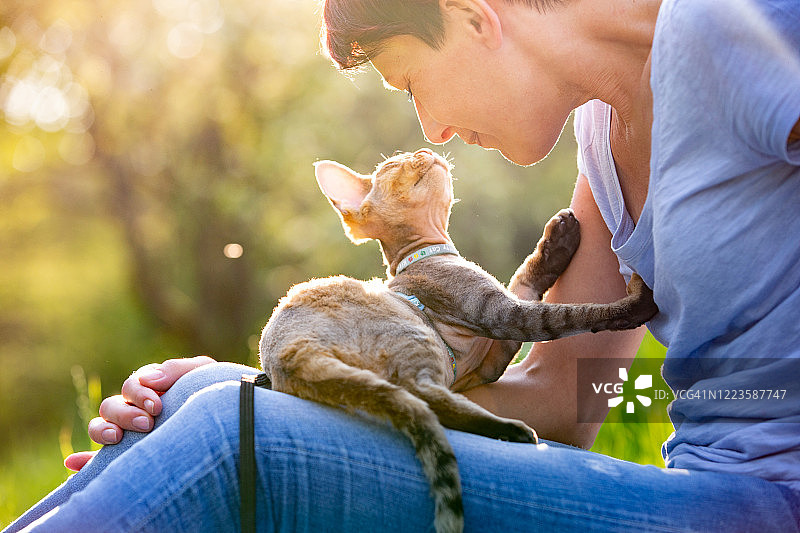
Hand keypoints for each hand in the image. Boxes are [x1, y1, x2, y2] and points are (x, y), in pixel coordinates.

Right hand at [64, 356, 215, 470]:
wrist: (231, 417)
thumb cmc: (215, 391)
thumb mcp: (202, 372)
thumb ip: (176, 369)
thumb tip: (148, 379)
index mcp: (150, 387)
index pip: (132, 385)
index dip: (140, 393)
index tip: (157, 406)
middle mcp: (135, 408)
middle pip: (112, 405)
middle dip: (126, 413)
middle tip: (147, 424)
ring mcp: (129, 432)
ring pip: (100, 426)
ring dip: (103, 430)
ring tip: (118, 439)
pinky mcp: (127, 455)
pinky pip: (97, 459)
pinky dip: (83, 461)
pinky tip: (73, 465)